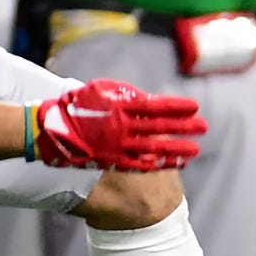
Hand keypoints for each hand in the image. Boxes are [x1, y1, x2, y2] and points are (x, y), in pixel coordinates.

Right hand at [32, 80, 204, 171]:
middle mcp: (123, 126)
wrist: (52, 129)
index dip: (176, 107)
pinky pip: (142, 164)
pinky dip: (160, 164)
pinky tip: (177, 163)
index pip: (156, 106)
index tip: (194, 107)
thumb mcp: (102, 92)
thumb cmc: (77, 105)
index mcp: (120, 107)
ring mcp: (119, 145)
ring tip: (195, 149)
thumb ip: (128, 95)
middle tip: (204, 127)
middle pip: (161, 128)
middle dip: (184, 128)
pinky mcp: (114, 160)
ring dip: (177, 148)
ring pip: (155, 148)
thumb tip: (150, 98)